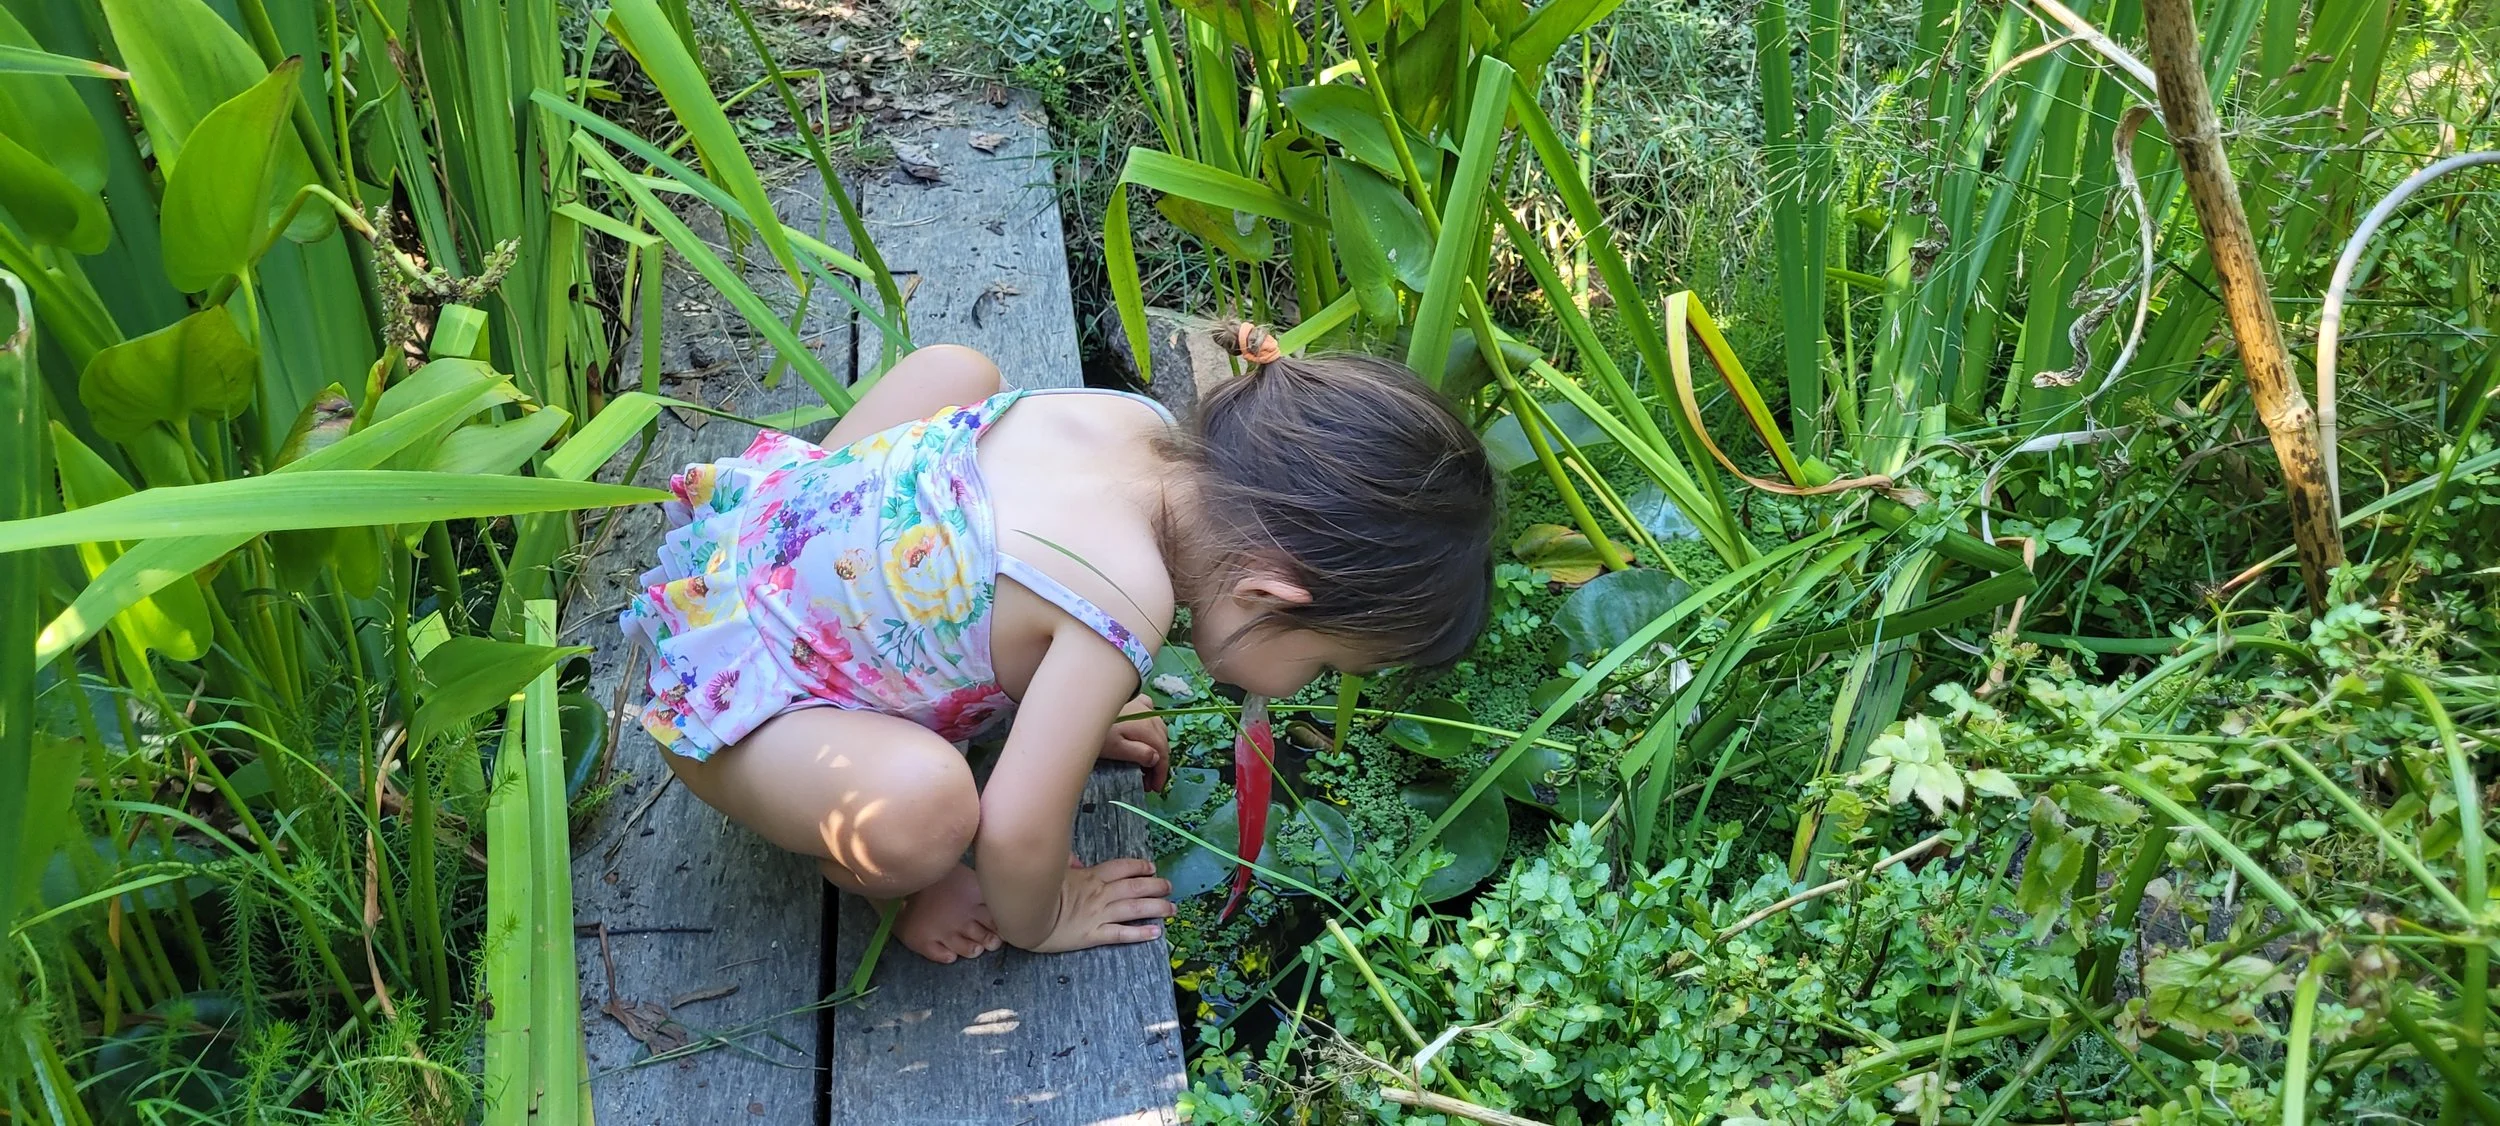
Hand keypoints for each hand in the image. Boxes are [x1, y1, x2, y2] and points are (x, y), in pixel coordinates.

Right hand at [1032, 855, 1174, 952]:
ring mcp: (1098, 915)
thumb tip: (1077, 860)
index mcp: (1089, 877)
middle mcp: (1099, 895)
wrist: (1025, 915)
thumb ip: (1067, 862)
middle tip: (1169, 887)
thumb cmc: (1035, 890)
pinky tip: (1156, 932)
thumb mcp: (1053, 870)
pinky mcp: (1093, 935)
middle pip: (1134, 887)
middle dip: (1155, 886)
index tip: (1151, 868)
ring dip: (1156, 908)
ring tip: (1172, 908)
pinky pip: (1121, 934)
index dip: (1139, 867)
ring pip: (1134, 908)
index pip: (1121, 868)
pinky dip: (1140, 933)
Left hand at [1099, 693, 1169, 791]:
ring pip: (1158, 729)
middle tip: (1148, 781)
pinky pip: (1150, 714)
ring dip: (1155, 747)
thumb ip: (1139, 753)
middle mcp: (1149, 715)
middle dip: (1158, 764)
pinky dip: (1152, 727)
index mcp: (1147, 728)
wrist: (1078, 707)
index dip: (1161, 773)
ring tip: (1145, 763)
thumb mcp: (1115, 748)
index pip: (1162, 754)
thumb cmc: (1096, 731)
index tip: (1155, 788)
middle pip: (1161, 742)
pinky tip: (1145, 732)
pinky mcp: (1133, 701)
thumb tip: (1157, 759)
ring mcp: (1142, 706)